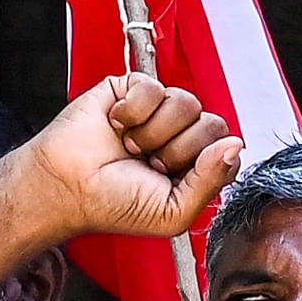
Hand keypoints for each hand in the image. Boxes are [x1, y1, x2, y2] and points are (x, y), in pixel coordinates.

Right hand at [27, 73, 240, 241]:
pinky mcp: (134, 89)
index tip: (174, 179)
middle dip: (178, 151)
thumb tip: (234, 145)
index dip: (205, 164)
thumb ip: (210, 182)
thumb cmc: (114, 203)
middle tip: (149, 164)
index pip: (228, 151)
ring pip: (186, 103)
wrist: (67, 186)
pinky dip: (133, 111)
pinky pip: (154, 87)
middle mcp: (182, 136)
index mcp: (196, 166)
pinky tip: (117, 125)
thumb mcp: (173, 213)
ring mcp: (159, 111)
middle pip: (213, 124)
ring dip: (153, 133)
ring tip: (131, 146)